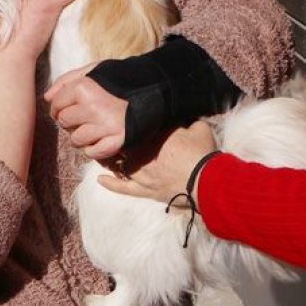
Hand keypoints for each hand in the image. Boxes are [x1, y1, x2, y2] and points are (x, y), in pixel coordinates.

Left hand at [46, 65, 128, 159]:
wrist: (154, 90)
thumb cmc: (121, 80)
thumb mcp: (95, 70)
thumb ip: (68, 80)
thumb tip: (47, 97)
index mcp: (85, 87)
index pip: (56, 104)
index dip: (57, 108)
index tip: (66, 109)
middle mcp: (92, 107)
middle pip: (64, 122)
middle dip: (69, 121)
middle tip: (81, 117)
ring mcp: (105, 126)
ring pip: (76, 140)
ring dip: (80, 136)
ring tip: (92, 128)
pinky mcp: (117, 141)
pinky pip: (92, 153)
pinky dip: (93, 148)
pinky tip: (100, 138)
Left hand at [98, 121, 216, 203]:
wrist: (205, 181)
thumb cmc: (202, 153)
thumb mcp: (199, 128)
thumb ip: (188, 120)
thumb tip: (184, 115)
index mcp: (153, 135)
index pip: (135, 126)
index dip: (128, 124)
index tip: (122, 119)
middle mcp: (141, 152)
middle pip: (120, 144)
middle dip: (114, 139)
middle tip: (108, 133)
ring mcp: (139, 172)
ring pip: (117, 164)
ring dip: (109, 158)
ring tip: (103, 153)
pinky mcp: (143, 190)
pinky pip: (122, 187)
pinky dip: (110, 184)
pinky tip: (100, 179)